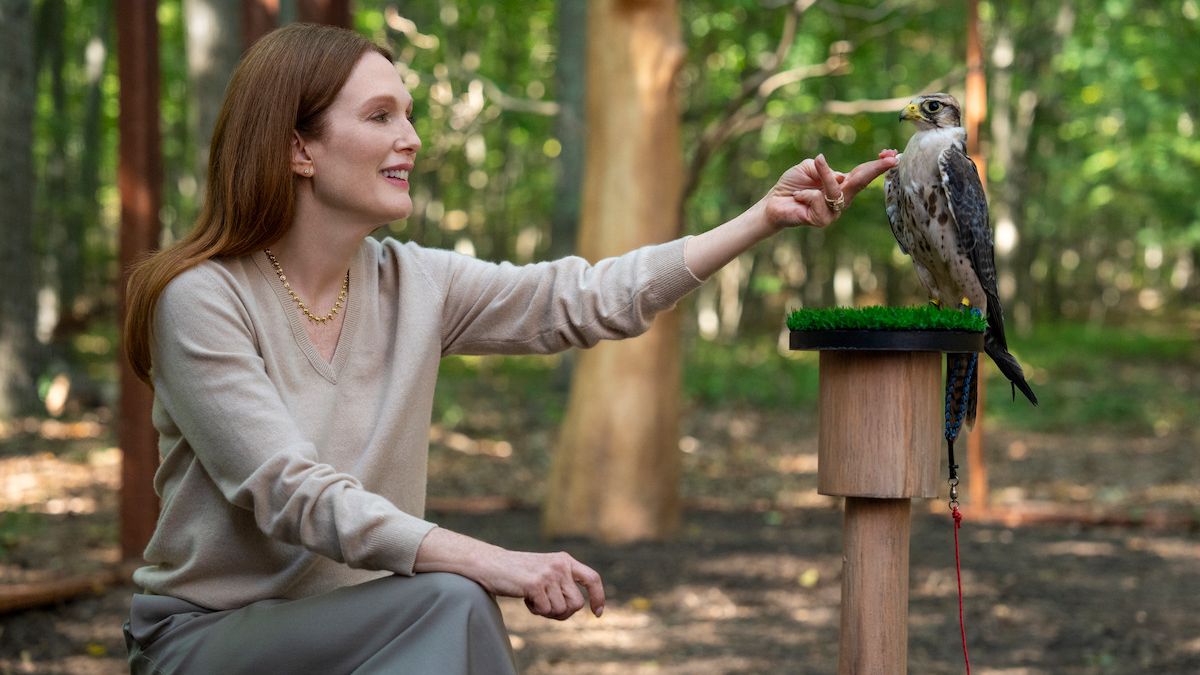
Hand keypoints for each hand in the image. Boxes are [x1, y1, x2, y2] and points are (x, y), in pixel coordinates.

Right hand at [482, 549, 605, 620]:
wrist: (490, 564)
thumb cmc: (518, 573)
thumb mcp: (545, 572)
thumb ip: (562, 583)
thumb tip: (577, 607)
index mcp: (565, 560)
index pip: (592, 578)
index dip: (598, 597)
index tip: (597, 613)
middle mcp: (560, 565)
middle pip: (576, 603)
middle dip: (563, 612)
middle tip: (546, 607)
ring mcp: (548, 574)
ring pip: (561, 610)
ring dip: (546, 611)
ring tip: (533, 598)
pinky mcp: (535, 584)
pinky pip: (544, 610)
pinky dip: (535, 610)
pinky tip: (525, 598)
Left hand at [763, 149, 898, 230]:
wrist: (773, 204)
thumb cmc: (791, 185)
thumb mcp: (808, 168)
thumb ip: (823, 168)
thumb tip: (839, 176)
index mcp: (841, 184)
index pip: (862, 174)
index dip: (877, 165)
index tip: (893, 155)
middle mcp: (841, 198)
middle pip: (861, 182)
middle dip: (875, 169)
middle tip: (889, 157)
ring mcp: (833, 211)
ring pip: (837, 190)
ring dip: (825, 177)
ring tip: (814, 166)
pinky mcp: (823, 220)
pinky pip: (821, 201)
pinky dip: (807, 194)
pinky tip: (798, 196)